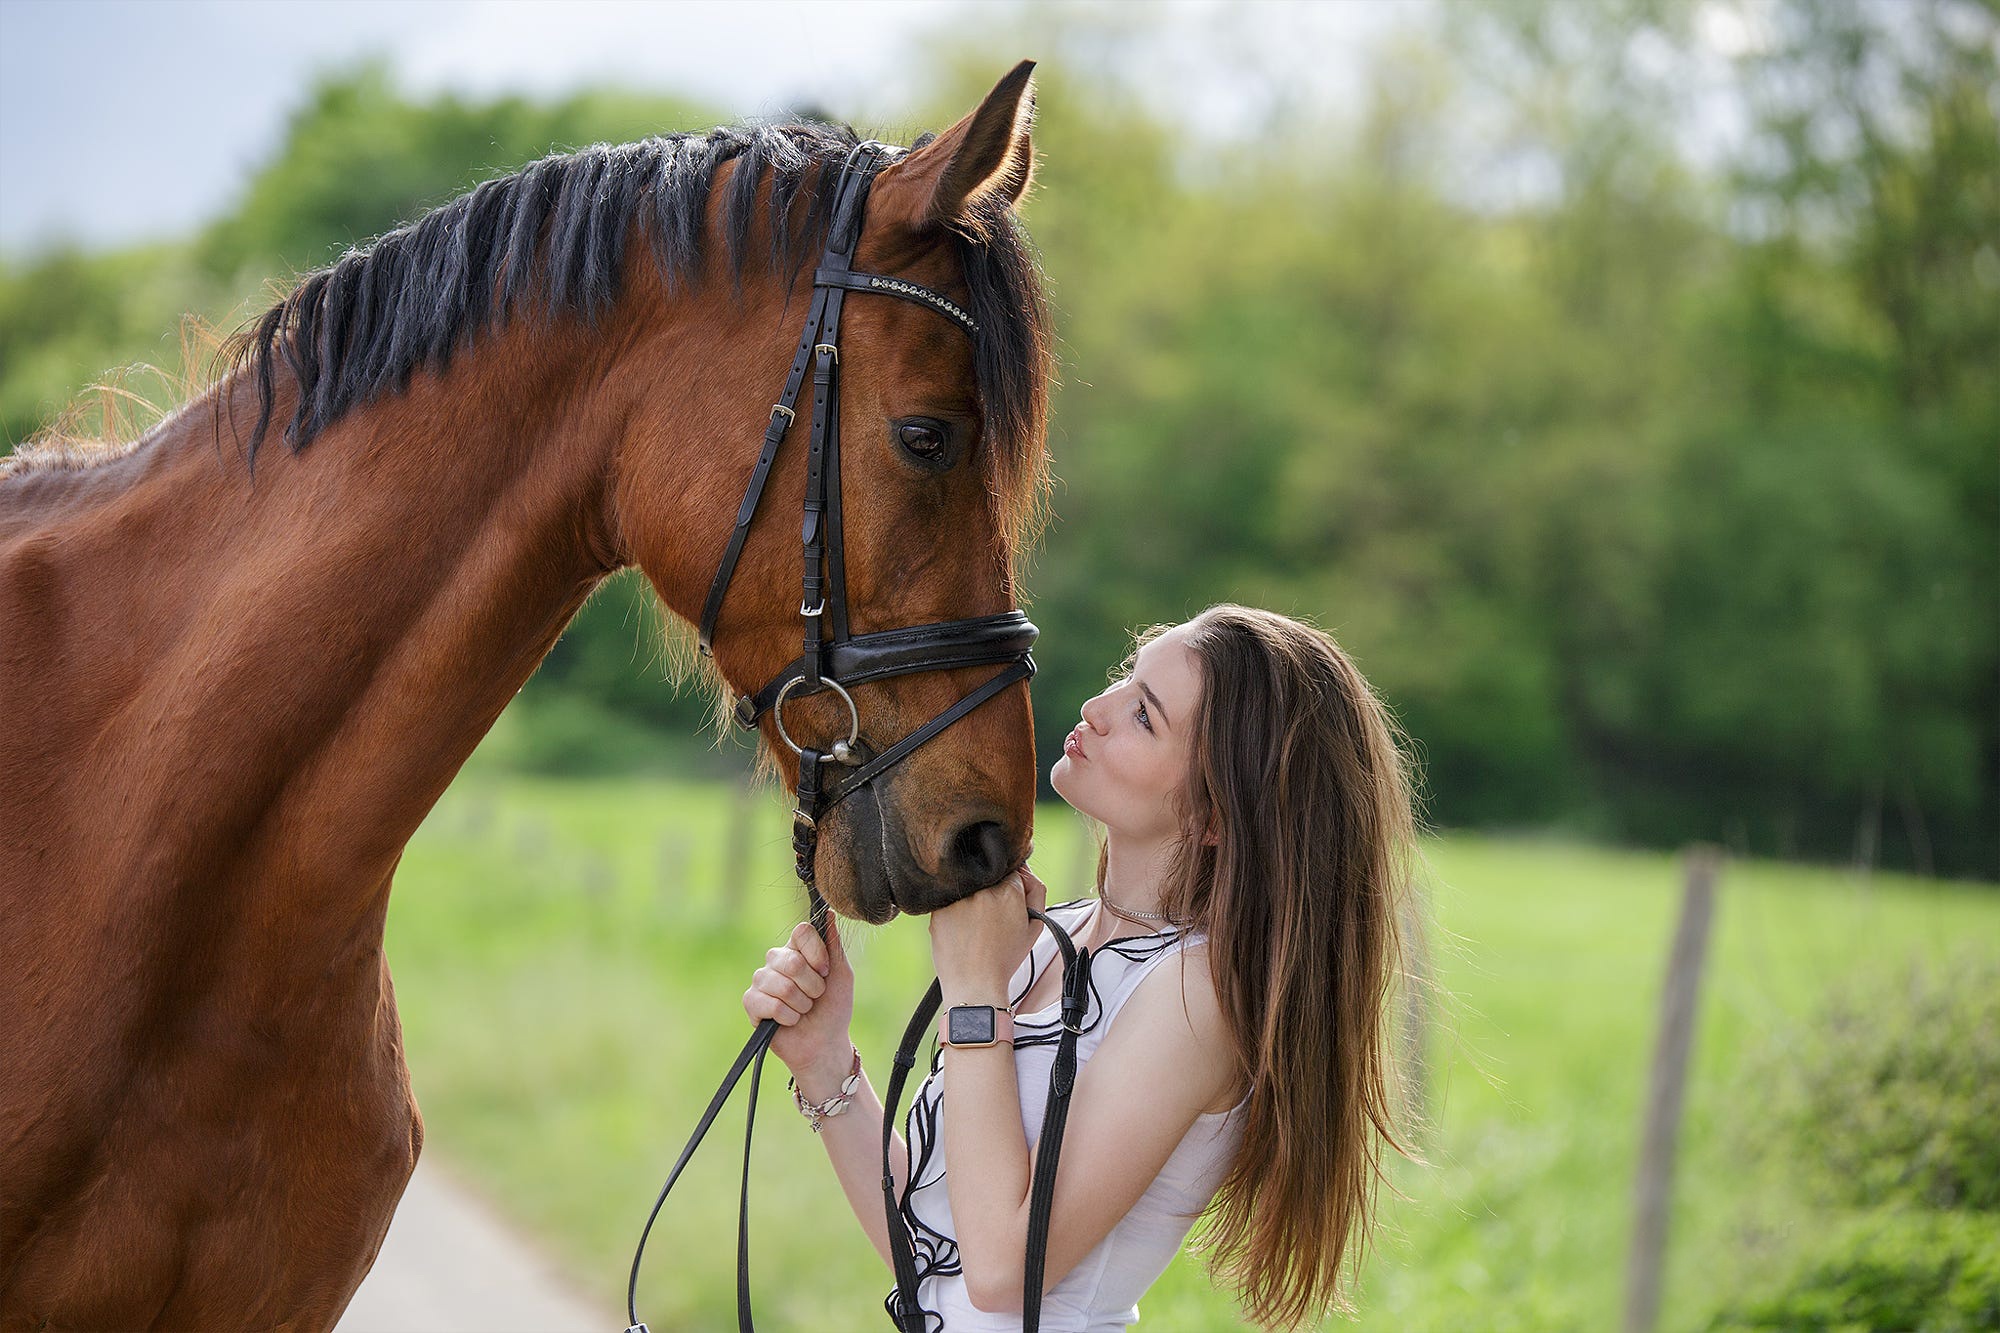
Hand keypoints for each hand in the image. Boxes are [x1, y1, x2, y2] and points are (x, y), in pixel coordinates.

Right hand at [743, 918, 855, 1095]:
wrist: (823, 1043)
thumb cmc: (833, 1008)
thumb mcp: (841, 975)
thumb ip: (834, 945)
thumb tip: (829, 913)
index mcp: (797, 949)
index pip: (802, 932)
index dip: (816, 952)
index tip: (826, 971)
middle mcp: (776, 960)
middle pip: (792, 961)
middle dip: (812, 986)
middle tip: (815, 997)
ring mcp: (761, 980)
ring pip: (783, 985)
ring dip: (802, 1004)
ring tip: (802, 1010)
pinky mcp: (751, 1002)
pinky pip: (772, 1005)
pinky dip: (789, 1017)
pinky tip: (789, 1021)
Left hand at [928, 863, 1047, 1002]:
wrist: (975, 984)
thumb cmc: (1005, 958)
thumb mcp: (1034, 925)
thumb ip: (1036, 889)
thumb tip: (1023, 868)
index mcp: (1009, 892)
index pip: (1012, 870)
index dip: (1011, 887)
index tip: (1007, 903)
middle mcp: (983, 891)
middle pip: (990, 875)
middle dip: (992, 890)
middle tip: (990, 917)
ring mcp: (959, 899)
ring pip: (968, 885)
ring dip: (972, 897)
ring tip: (975, 925)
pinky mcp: (939, 909)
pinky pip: (949, 898)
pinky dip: (955, 909)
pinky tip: (961, 929)